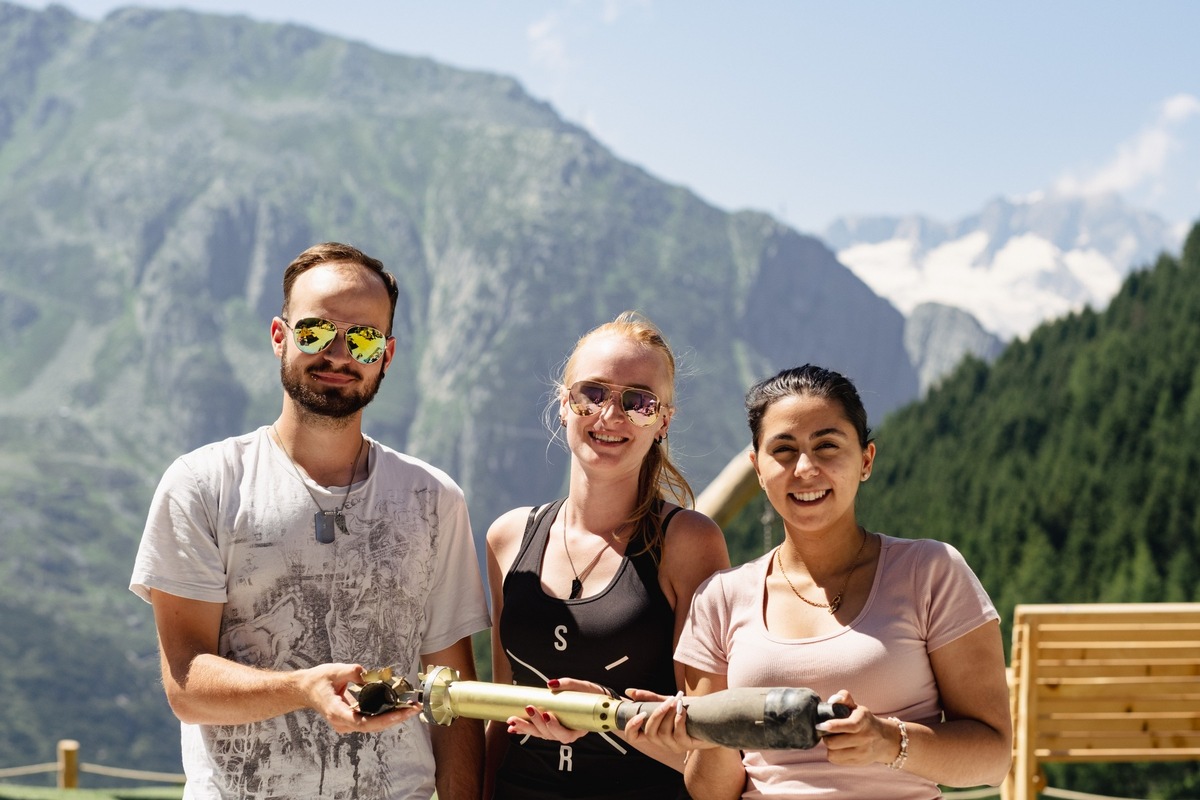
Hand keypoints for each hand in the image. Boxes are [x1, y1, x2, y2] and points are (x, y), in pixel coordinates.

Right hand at [301, 663, 421, 734]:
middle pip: (372, 725)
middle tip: (414, 708)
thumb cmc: (319, 680)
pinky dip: (386, 715)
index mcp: (336, 711)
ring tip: (412, 708)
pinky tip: (400, 707)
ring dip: (393, 717)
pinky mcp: (352, 721)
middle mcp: (342, 722)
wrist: (305, 690)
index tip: (399, 714)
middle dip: (395, 718)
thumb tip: (371, 675)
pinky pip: (371, 720)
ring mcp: (346, 724)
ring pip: (373, 725)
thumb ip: (354, 672)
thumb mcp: (335, 671)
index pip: (361, 721)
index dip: (382, 720)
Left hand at [502, 676, 606, 743]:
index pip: (565, 734)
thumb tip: (550, 683)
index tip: (547, 714)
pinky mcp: (549, 727)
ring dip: (525, 728)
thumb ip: (569, 684)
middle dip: (535, 724)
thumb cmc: (591, 695)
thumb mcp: (584, 687)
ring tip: (512, 720)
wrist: (596, 701)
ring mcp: (557, 732)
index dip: (555, 727)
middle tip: (527, 710)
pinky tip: (512, 727)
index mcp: (578, 728)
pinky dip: (524, 729)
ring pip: (540, 734)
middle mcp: (567, 733)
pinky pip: (536, 731)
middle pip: (548, 735)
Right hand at [622, 689, 715, 752]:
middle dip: (656, 714)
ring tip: (677, 702)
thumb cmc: (690, 711)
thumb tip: (629, 692)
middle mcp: (662, 742)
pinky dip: (679, 720)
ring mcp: (674, 745)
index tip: (639, 714)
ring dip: (669, 715)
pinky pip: (678, 735)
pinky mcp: (687, 745)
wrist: (714, 717)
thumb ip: (650, 699)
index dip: (631, 727)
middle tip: (667, 701)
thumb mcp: (668, 702)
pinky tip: (683, 710)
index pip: (633, 737)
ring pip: (663, 733)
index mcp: (654, 732)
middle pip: (649, 733)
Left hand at [813, 690, 894, 766]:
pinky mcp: (858, 762)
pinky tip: (838, 748)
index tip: (822, 725)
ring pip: (833, 753)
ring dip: (829, 746)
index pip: (851, 725)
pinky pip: (836, 760)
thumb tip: (833, 700)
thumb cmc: (864, 720)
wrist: (884, 740)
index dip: (835, 726)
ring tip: (833, 739)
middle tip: (827, 731)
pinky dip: (833, 754)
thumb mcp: (857, 707)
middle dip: (826, 736)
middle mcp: (865, 738)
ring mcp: (862, 753)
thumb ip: (844, 698)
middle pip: (835, 742)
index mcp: (864, 721)